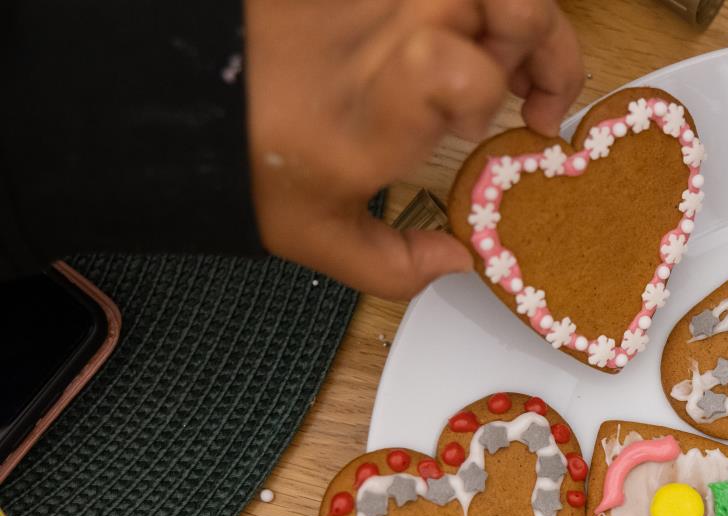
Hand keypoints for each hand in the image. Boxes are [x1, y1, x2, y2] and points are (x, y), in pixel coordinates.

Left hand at [245, 0, 584, 297]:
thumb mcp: (309, 232)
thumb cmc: (244, 157)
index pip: (463, 72)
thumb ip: (389, 264)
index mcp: (383, 108)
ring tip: (513, 54)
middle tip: (534, 94)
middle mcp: (392, 35)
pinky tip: (468, 36)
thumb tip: (454, 259)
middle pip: (512, 4)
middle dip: (539, 47)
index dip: (486, 93)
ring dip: (517, 18)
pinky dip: (475, 11)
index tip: (475, 127)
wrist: (175, 92)